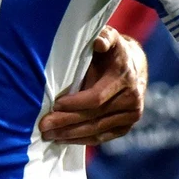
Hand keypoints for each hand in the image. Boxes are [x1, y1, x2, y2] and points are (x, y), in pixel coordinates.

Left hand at [39, 27, 145, 144]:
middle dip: (66, 122)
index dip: (75, 103)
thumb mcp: (109, 39)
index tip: (55, 104)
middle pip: (94, 117)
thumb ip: (104, 38)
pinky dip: (82, 140)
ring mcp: (131, 115)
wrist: (134, 66)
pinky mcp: (126, 127)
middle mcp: (132, 99)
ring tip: (49, 136)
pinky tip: (64, 140)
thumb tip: (98, 43)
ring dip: (71, 135)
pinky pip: (102, 137)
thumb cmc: (112, 52)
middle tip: (44, 127)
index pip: (97, 98)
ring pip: (97, 130)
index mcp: (124, 77)